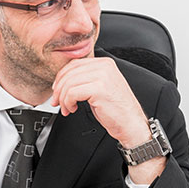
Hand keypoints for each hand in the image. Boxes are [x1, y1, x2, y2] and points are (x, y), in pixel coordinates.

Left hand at [51, 57, 164, 183]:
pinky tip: (73, 109)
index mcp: (104, 63)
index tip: (57, 90)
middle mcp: (104, 67)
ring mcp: (102, 77)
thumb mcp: (99, 88)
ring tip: (67, 108)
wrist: (131, 124)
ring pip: (69, 83)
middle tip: (57, 102)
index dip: (61, 78)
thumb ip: (85, 79)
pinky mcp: (99, 89)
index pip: (74, 64)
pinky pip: (72, 93)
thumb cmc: (116, 110)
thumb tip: (62, 81)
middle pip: (69, 73)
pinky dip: (68, 103)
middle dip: (58, 89)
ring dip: (63, 99)